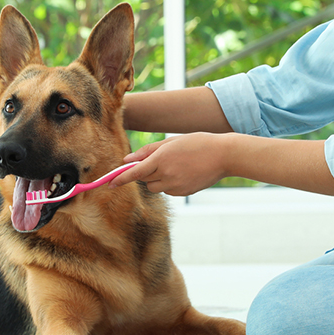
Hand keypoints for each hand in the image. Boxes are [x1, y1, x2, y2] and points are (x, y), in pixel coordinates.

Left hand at [109, 133, 228, 195]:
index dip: (120, 178)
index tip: (109, 183)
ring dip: (158, 179)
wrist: (224, 155)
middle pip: (144, 181)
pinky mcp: (184, 192)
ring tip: (176, 165)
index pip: (134, 173)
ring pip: (156, 187)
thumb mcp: (171, 142)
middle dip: (146, 174)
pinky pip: (169, 190)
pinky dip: (170, 183)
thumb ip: (148, 151)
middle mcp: (166, 174)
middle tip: (159, 162)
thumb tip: (128, 160)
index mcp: (161, 159)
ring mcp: (176, 186)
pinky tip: (185, 173)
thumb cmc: (198, 143)